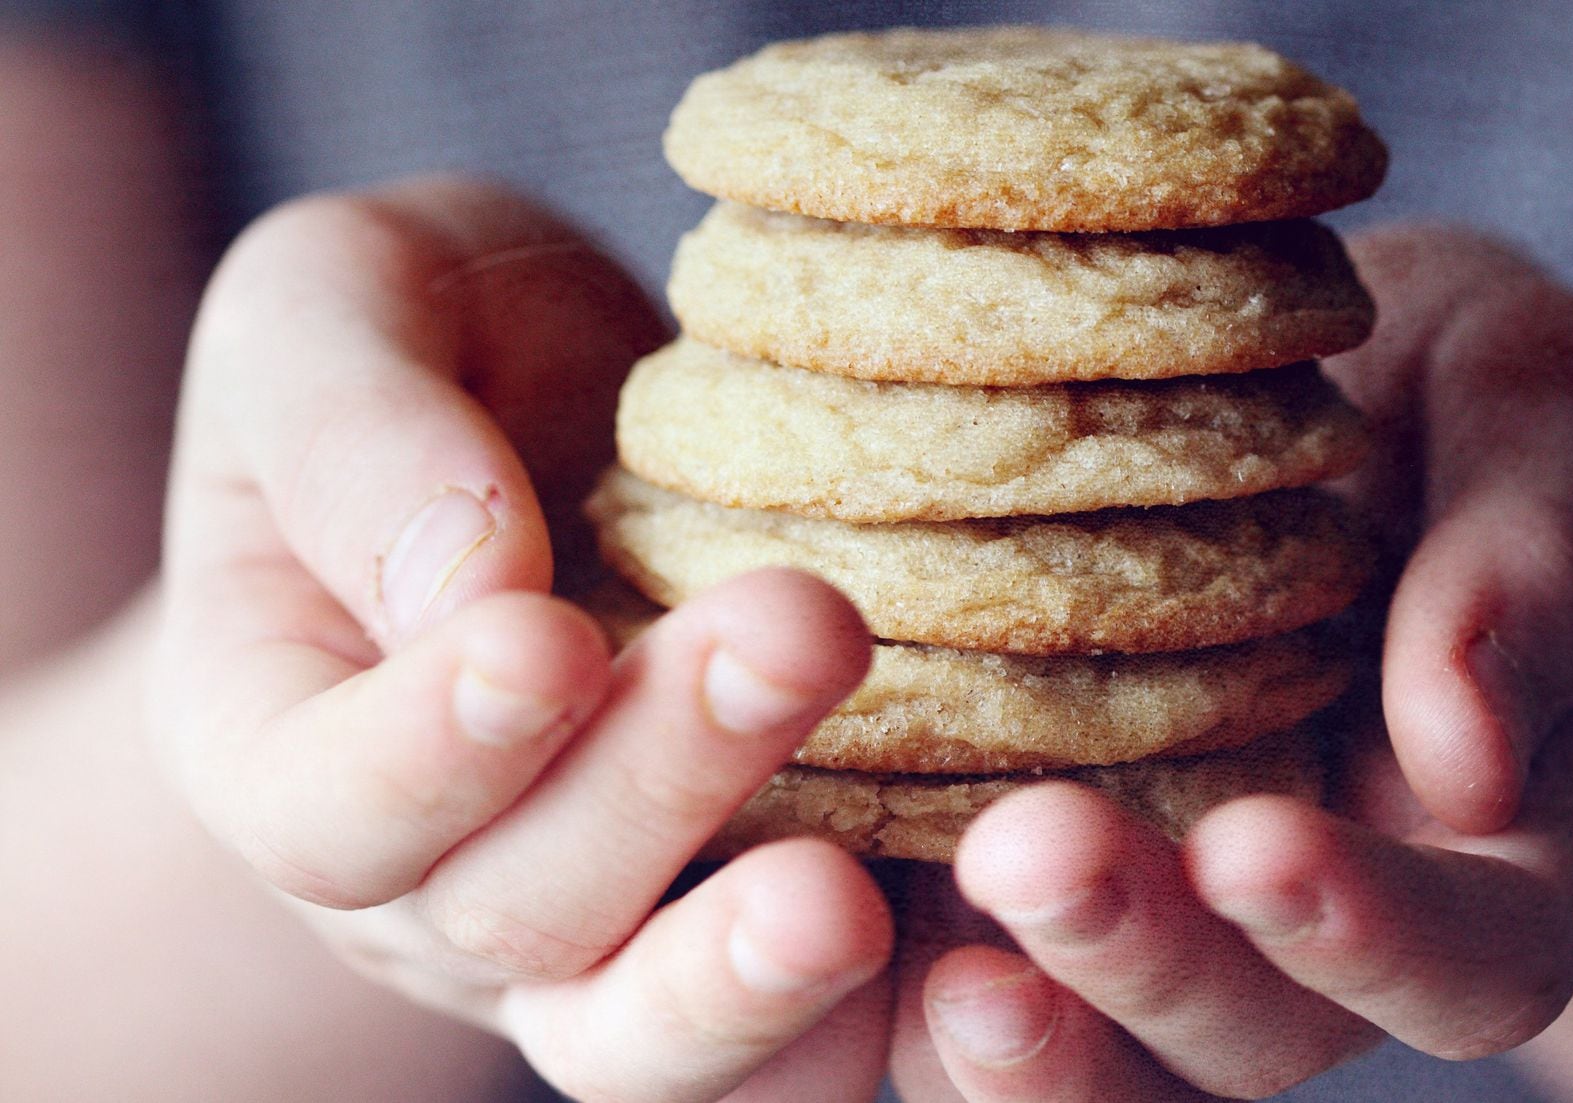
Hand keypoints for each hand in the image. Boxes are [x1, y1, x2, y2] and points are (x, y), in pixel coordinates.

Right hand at [148, 178, 894, 1102]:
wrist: (575, 400)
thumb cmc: (435, 338)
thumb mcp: (338, 310)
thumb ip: (355, 434)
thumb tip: (468, 592)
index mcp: (289, 741)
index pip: (330, 807)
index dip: (428, 752)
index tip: (543, 641)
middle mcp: (433, 885)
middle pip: (521, 915)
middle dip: (656, 791)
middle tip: (800, 634)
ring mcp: (598, 933)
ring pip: (652, 1039)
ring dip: (752, 981)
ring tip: (847, 900)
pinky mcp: (751, 926)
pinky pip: (808, 1031)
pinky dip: (893, 1007)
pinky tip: (982, 938)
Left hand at [888, 226, 1572, 1099]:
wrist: (1351, 404)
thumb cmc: (1487, 405)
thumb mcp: (1562, 426)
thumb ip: (1544, 569)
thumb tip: (1470, 756)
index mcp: (1502, 860)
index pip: (1474, 960)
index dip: (1371, 934)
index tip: (1255, 849)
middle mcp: (1325, 930)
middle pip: (1252, 1037)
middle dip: (1143, 966)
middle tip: (1028, 852)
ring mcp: (1174, 916)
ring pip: (1101, 1050)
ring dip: (1010, 1026)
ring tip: (901, 945)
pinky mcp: (1032, 865)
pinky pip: (965, 958)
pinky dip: (888, 958)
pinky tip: (794, 878)